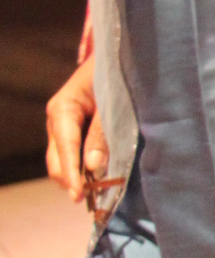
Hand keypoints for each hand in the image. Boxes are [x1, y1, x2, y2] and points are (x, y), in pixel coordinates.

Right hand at [45, 55, 105, 203]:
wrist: (116, 58)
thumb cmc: (115, 76)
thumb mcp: (111, 102)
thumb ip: (102, 134)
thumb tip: (93, 167)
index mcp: (62, 109)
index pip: (65, 149)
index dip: (72, 175)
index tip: (79, 196)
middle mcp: (56, 120)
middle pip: (56, 161)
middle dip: (71, 181)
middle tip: (93, 199)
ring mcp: (61, 127)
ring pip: (62, 162)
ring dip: (77, 177)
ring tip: (99, 192)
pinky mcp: (72, 132)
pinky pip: (73, 156)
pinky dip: (82, 169)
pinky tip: (99, 178)